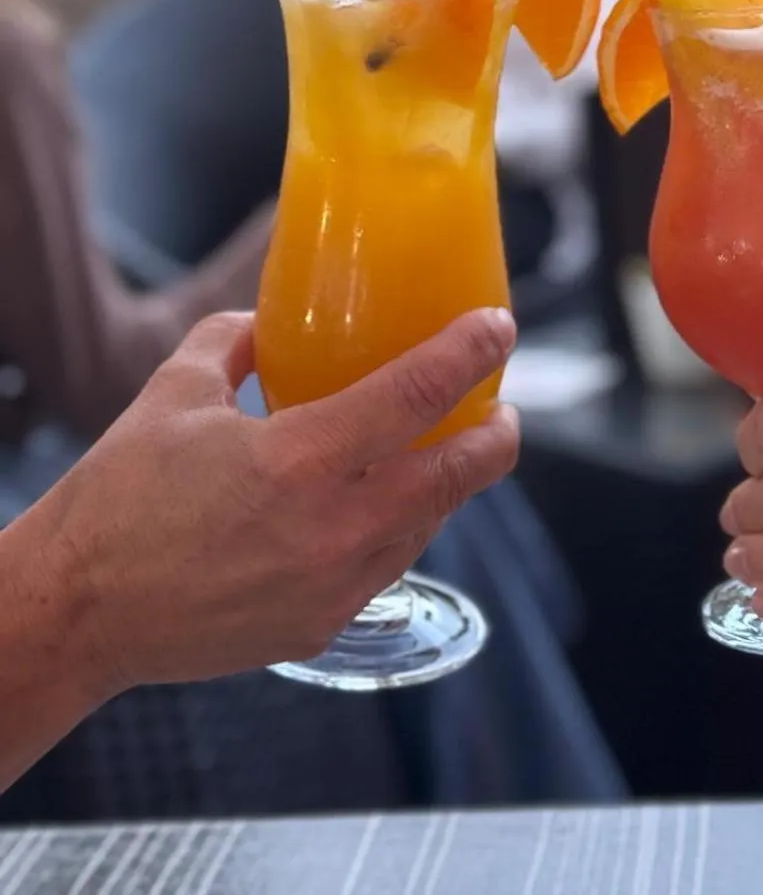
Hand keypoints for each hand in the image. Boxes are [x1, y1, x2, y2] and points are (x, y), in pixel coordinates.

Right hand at [12, 309, 518, 698]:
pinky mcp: (320, 627)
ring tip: (445, 449)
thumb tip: (269, 322)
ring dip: (449, 484)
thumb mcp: (176, 392)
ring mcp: (332, 587)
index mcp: (300, 460)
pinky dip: (401, 528)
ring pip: (428, 524)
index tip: (498, 328)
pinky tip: (387, 504)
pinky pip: (388, 567)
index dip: (469, 355)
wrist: (75, 612)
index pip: (417, 395)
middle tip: (500, 407)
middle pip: (456, 475)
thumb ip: (234, 342)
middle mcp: (332, 529)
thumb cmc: (117, 500)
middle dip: (496, 436)